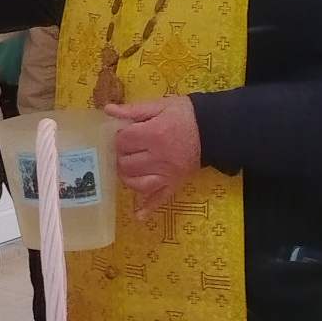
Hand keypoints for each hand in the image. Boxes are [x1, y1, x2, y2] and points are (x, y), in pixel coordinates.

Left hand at [106, 97, 201, 217]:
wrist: (213, 129)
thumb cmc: (184, 115)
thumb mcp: (159, 106)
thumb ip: (133, 109)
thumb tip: (108, 110)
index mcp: (153, 134)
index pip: (123, 141)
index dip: (119, 137)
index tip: (124, 134)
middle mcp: (159, 157)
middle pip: (126, 163)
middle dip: (121, 156)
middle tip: (125, 151)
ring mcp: (167, 173)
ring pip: (137, 183)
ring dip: (127, 177)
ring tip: (126, 170)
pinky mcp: (175, 183)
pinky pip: (160, 198)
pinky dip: (148, 208)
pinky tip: (138, 215)